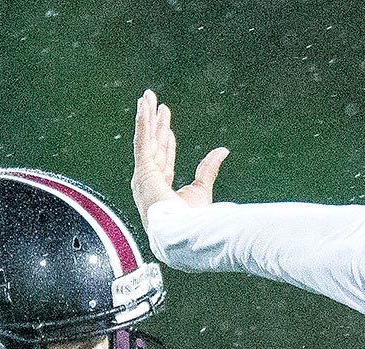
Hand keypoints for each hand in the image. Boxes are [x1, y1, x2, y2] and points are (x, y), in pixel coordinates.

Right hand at [133, 88, 227, 221]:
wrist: (182, 235)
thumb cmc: (190, 223)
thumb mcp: (202, 191)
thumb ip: (208, 169)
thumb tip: (222, 150)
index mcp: (161, 189)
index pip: (164, 158)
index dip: (166, 140)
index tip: (167, 125)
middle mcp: (149, 182)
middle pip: (153, 145)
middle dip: (154, 123)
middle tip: (153, 102)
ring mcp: (144, 177)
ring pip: (146, 139)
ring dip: (145, 116)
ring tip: (146, 97)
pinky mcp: (143, 171)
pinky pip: (142, 141)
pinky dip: (142, 122)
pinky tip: (143, 106)